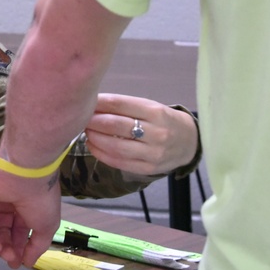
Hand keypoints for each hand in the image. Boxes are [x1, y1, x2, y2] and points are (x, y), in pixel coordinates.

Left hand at [0, 165, 61, 268]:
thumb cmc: (40, 198)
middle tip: (8, 255)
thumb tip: (27, 263)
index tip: (15, 262)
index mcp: (23, 208)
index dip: (15, 249)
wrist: (27, 174)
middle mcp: (6, 203)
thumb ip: (36, 247)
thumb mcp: (46, 228)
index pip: (15, 233)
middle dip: (3, 247)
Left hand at [83, 93, 197, 174]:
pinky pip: (119, 162)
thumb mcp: (149, 107)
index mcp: (156, 112)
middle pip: (117, 126)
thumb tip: (92, 103)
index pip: (121, 104)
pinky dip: (101, 154)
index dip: (99, 102)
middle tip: (80, 117)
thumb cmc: (163, 120)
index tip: (85, 101)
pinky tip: (92, 145)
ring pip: (116, 147)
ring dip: (95, 138)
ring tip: (85, 131)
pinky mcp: (148, 169)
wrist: (189, 142)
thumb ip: (124, 106)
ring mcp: (153, 153)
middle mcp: (157, 132)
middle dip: (93, 121)